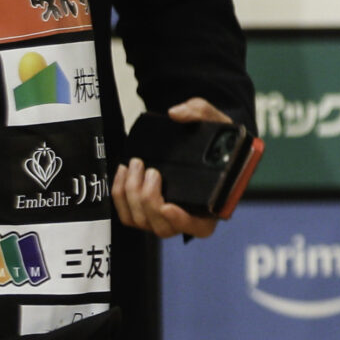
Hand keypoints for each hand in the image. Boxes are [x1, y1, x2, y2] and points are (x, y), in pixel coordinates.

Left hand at [114, 97, 232, 238]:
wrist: (204, 144)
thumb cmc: (216, 139)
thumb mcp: (218, 121)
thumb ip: (201, 112)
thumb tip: (177, 113)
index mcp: (214, 205)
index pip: (200, 227)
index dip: (182, 221)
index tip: (168, 205)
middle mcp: (189, 217)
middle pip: (163, 227)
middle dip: (148, 199)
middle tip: (149, 170)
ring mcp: (165, 217)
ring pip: (141, 221)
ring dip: (132, 196)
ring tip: (134, 166)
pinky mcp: (147, 212)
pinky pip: (128, 215)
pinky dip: (120, 196)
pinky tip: (123, 172)